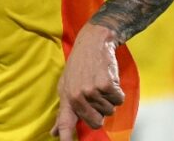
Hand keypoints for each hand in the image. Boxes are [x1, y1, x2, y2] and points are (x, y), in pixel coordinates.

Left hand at [51, 23, 124, 139]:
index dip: (66, 138)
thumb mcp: (66, 85)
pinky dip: (118, 92)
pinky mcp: (106, 85)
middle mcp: (78, 96)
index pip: (66, 123)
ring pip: (110, 110)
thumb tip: (54, 132)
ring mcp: (92, 90)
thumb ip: (63, 111)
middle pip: (96, 122)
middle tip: (96, 94)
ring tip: (100, 82)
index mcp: (67, 98)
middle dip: (100, 112)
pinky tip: (109, 79)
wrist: (93, 42)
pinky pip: (119, 100)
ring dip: (109, 99)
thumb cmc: (79, 65)